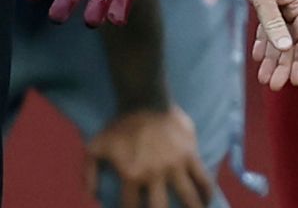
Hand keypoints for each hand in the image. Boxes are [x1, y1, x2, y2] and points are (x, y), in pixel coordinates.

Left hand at [85, 106, 214, 207]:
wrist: (144, 99)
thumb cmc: (121, 125)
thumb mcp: (96, 146)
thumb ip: (90, 172)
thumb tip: (92, 196)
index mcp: (132, 175)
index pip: (131, 207)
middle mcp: (154, 175)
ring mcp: (175, 165)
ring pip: (189, 197)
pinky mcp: (190, 155)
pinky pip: (203, 178)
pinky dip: (207, 191)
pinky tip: (208, 200)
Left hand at [231, 0, 297, 89]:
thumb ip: (273, 22)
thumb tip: (286, 49)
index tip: (295, 80)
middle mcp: (293, 2)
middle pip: (292, 40)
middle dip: (284, 64)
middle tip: (274, 85)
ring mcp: (279, 2)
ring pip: (279, 36)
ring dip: (272, 57)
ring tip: (265, 79)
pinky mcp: (266, 0)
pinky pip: (268, 26)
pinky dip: (264, 41)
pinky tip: (258, 56)